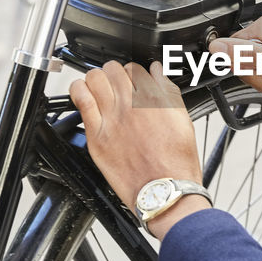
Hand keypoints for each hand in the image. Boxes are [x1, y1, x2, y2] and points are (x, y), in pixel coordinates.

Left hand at [69, 61, 207, 237]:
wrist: (164, 191)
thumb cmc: (176, 163)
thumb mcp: (182, 120)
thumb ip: (168, 91)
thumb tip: (159, 71)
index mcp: (154, 98)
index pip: (136, 68)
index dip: (134, 74)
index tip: (134, 82)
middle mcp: (132, 104)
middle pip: (114, 69)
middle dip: (115, 73)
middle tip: (116, 84)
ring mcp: (112, 119)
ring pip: (95, 78)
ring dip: (96, 79)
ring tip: (98, 88)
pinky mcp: (96, 135)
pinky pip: (81, 101)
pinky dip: (79, 91)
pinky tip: (82, 93)